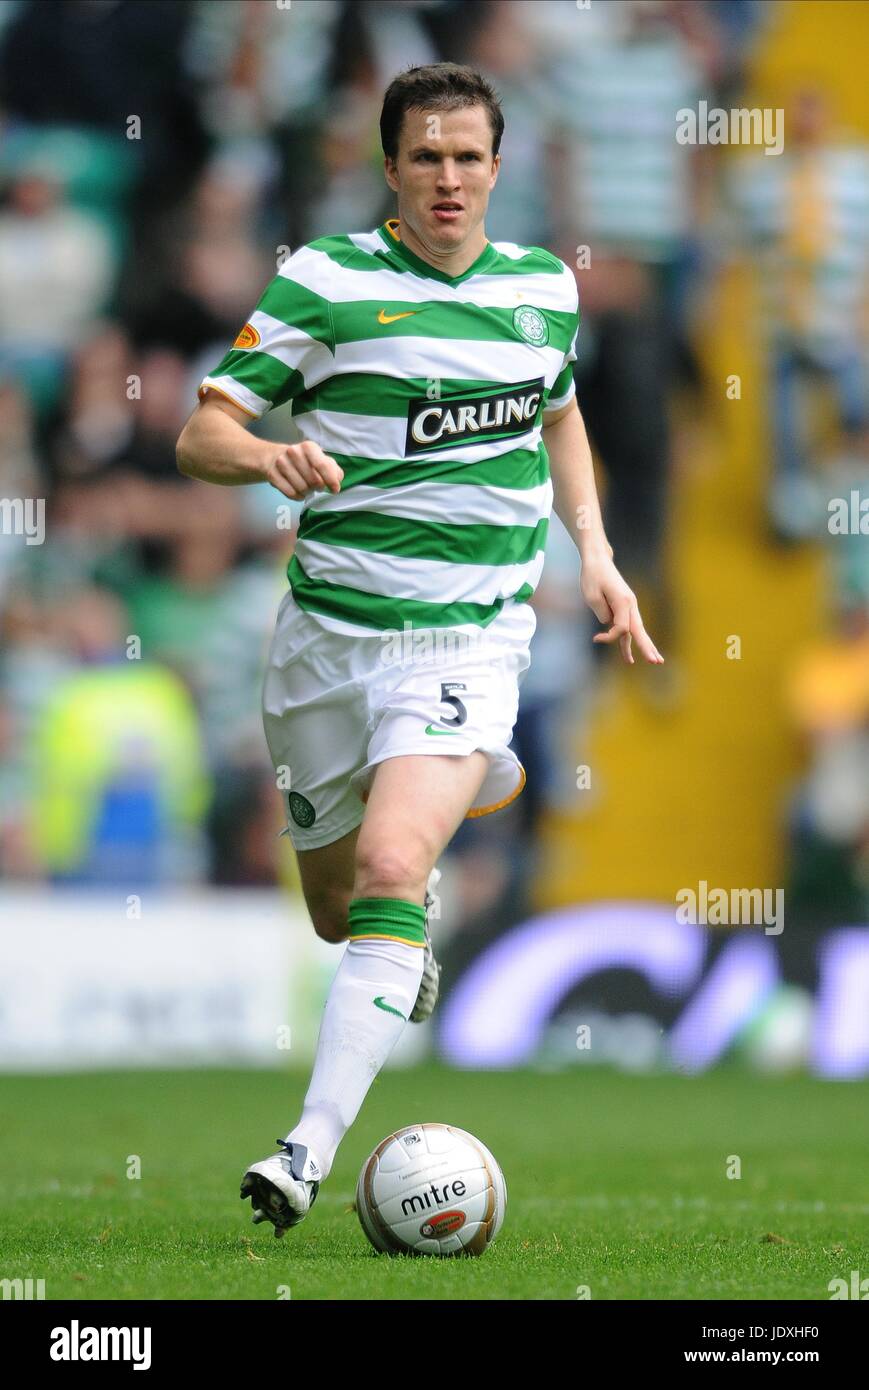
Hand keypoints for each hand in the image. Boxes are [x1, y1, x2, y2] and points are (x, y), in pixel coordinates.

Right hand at [261, 440, 343, 499]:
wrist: (274, 457)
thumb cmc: (303, 461)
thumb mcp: (320, 459)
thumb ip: (333, 469)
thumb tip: (336, 482)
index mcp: (309, 447)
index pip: (323, 465)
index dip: (331, 480)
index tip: (334, 489)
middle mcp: (294, 452)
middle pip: (314, 481)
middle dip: (319, 488)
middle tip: (318, 487)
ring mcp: (281, 463)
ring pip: (302, 489)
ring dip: (308, 492)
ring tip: (308, 488)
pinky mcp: (272, 474)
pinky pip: (291, 493)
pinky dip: (298, 496)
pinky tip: (299, 492)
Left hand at [580, 550, 663, 664]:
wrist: (598, 560)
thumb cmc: (593, 576)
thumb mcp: (592, 596)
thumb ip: (602, 613)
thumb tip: (610, 624)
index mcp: (623, 601)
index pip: (621, 628)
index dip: (609, 637)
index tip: (595, 638)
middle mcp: (630, 604)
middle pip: (640, 630)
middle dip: (647, 647)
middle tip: (656, 662)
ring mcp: (629, 606)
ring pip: (637, 630)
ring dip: (645, 646)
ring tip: (654, 661)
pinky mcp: (625, 607)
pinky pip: (629, 627)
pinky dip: (631, 640)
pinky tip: (630, 654)